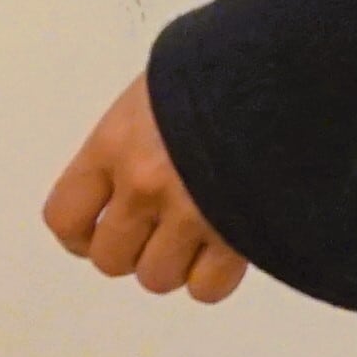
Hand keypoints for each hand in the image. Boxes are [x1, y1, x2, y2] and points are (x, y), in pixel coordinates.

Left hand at [41, 74, 250, 301]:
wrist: (290, 76)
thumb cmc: (226, 68)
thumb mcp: (162, 85)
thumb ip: (138, 133)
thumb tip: (133, 161)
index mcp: (116, 144)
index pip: (65, 218)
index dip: (80, 235)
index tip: (97, 231)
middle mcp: (144, 186)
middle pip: (111, 260)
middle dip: (132, 250)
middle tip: (158, 229)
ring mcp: (191, 216)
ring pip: (157, 279)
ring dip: (173, 264)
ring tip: (197, 235)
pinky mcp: (237, 237)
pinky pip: (206, 288)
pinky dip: (212, 277)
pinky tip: (224, 248)